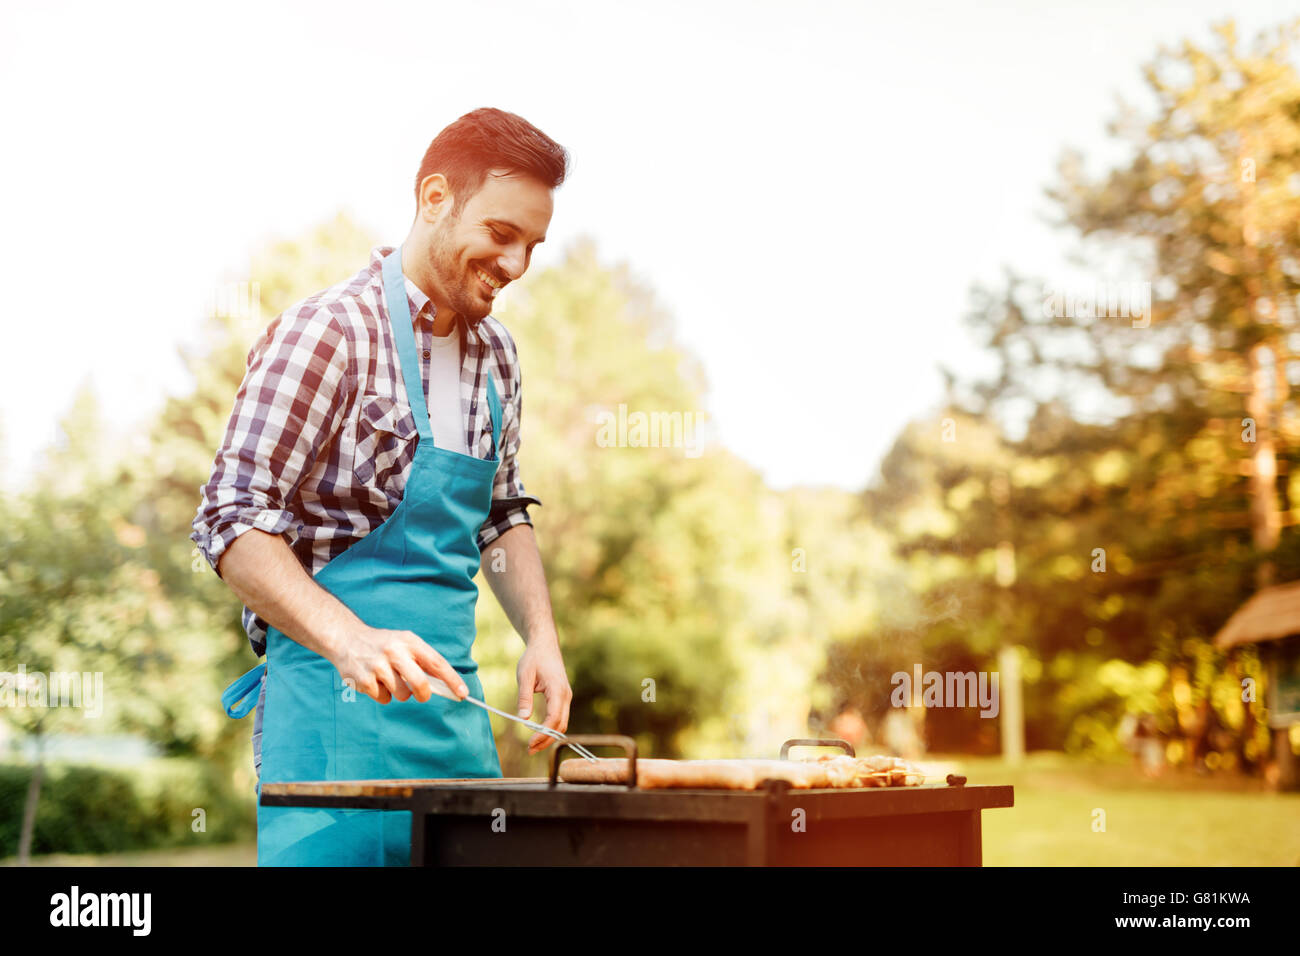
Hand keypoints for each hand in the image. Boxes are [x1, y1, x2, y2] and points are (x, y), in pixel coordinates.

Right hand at [328, 624, 466, 704]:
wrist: (347, 639)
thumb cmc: (384, 645)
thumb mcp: (405, 643)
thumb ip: (423, 661)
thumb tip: (445, 685)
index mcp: (409, 641)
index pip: (436, 662)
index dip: (452, 680)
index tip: (463, 694)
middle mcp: (394, 652)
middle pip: (420, 684)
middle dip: (424, 694)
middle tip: (422, 695)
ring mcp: (377, 666)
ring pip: (402, 694)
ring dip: (400, 693)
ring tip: (389, 679)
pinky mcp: (363, 680)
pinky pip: (383, 699)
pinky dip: (382, 695)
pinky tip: (374, 680)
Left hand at [515, 640, 572, 755]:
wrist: (544, 645)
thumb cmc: (534, 658)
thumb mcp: (524, 675)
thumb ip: (524, 697)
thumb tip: (523, 718)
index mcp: (557, 689)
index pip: (554, 718)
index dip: (543, 733)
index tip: (530, 742)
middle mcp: (565, 695)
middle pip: (561, 725)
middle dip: (547, 740)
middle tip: (530, 750)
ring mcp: (565, 696)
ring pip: (562, 723)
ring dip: (549, 736)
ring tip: (532, 746)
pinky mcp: (562, 697)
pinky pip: (559, 717)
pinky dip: (551, 728)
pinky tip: (539, 734)